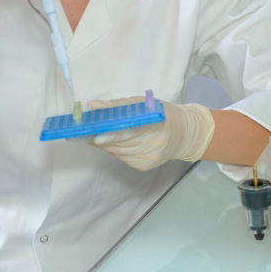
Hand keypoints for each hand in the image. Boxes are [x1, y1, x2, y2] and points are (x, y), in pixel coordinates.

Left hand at [86, 97, 214, 170]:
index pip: (127, 131)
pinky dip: (114, 149)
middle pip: (118, 143)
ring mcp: (148, 158)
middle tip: (85, 130)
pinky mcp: (143, 166)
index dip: (108, 133)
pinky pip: (122, 157)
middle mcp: (152, 146)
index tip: (92, 131)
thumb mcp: (144, 104)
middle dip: (100, 137)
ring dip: (104, 143)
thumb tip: (93, 106)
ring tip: (96, 134)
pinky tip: (114, 142)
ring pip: (116, 152)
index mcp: (155, 125)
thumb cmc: (163, 114)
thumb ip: (118, 106)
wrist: (185, 135)